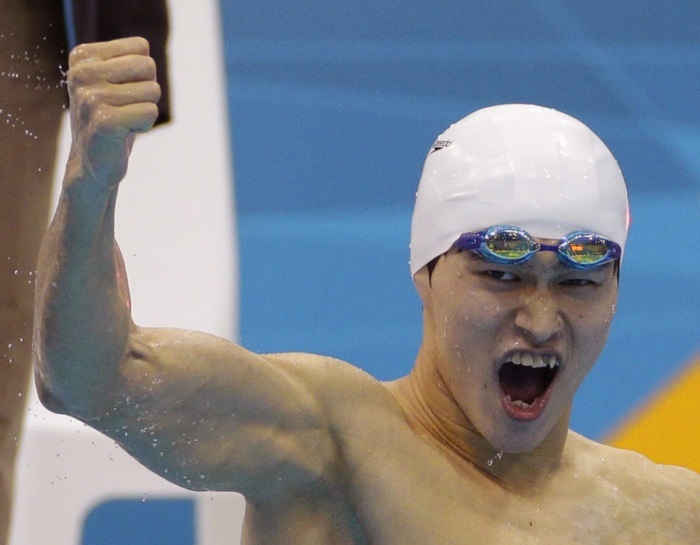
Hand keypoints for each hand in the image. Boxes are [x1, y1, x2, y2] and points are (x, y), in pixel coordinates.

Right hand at [65, 37, 160, 189]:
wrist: (92, 163)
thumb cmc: (112, 119)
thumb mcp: (115, 81)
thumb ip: (130, 61)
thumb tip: (145, 55)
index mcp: (82, 57)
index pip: (140, 47)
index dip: (142, 73)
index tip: (122, 90)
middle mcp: (82, 73)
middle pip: (148, 66)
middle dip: (147, 90)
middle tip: (125, 108)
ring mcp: (91, 97)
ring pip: (152, 90)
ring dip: (145, 110)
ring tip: (123, 121)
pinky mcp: (105, 120)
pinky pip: (150, 111)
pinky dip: (144, 124)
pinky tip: (124, 132)